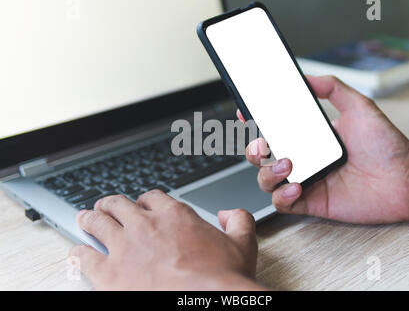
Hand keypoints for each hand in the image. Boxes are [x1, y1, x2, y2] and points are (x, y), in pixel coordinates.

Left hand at [69, 190, 262, 289]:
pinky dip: (79, 252)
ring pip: (98, 222)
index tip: (141, 206)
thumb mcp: (242, 243)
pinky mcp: (109, 274)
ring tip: (85, 218)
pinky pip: (84, 257)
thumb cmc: (223, 278)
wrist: (205, 303)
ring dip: (90, 218)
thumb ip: (238, 219)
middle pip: (119, 205)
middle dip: (111, 204)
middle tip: (105, 207)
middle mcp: (146, 225)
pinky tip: (77, 252)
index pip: (151, 197)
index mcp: (174, 215)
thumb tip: (228, 213)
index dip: (144, 200)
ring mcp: (125, 248)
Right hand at [241, 75, 408, 223]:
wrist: (406, 179)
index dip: (255, 124)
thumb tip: (307, 77)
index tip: (246, 114)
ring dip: (268, 172)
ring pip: (266, 180)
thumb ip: (332, 88)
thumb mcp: (359, 107)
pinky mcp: (310, 202)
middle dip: (253, 149)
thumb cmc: (386, 145)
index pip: (272, 130)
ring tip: (288, 164)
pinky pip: (282, 202)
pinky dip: (282, 195)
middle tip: (264, 144)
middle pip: (261, 156)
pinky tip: (296, 185)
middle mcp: (302, 159)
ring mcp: (304, 180)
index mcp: (308, 137)